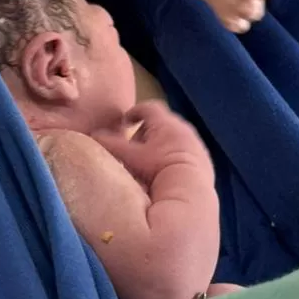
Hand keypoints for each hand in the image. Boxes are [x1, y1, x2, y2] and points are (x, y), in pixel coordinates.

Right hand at [92, 101, 211, 185]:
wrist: (192, 191)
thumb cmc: (158, 168)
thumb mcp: (130, 156)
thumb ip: (111, 144)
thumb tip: (93, 135)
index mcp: (165, 122)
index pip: (149, 107)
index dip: (135, 112)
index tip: (125, 121)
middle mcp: (183, 128)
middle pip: (162, 122)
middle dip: (147, 130)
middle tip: (135, 144)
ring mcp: (196, 144)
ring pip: (175, 137)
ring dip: (162, 144)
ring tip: (150, 159)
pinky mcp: (205, 160)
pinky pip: (186, 150)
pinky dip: (174, 155)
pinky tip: (167, 171)